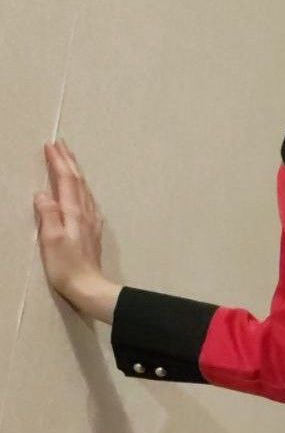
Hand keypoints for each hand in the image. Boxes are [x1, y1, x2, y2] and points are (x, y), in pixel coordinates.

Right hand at [34, 138, 121, 323]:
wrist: (89, 288)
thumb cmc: (67, 267)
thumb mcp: (51, 241)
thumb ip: (48, 215)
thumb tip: (42, 194)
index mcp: (74, 213)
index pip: (66, 180)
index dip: (58, 162)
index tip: (51, 145)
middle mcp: (86, 214)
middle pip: (78, 181)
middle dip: (69, 161)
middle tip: (61, 144)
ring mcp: (92, 223)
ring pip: (85, 190)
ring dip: (76, 173)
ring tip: (69, 161)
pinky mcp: (93, 232)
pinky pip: (88, 202)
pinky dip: (82, 189)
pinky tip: (83, 192)